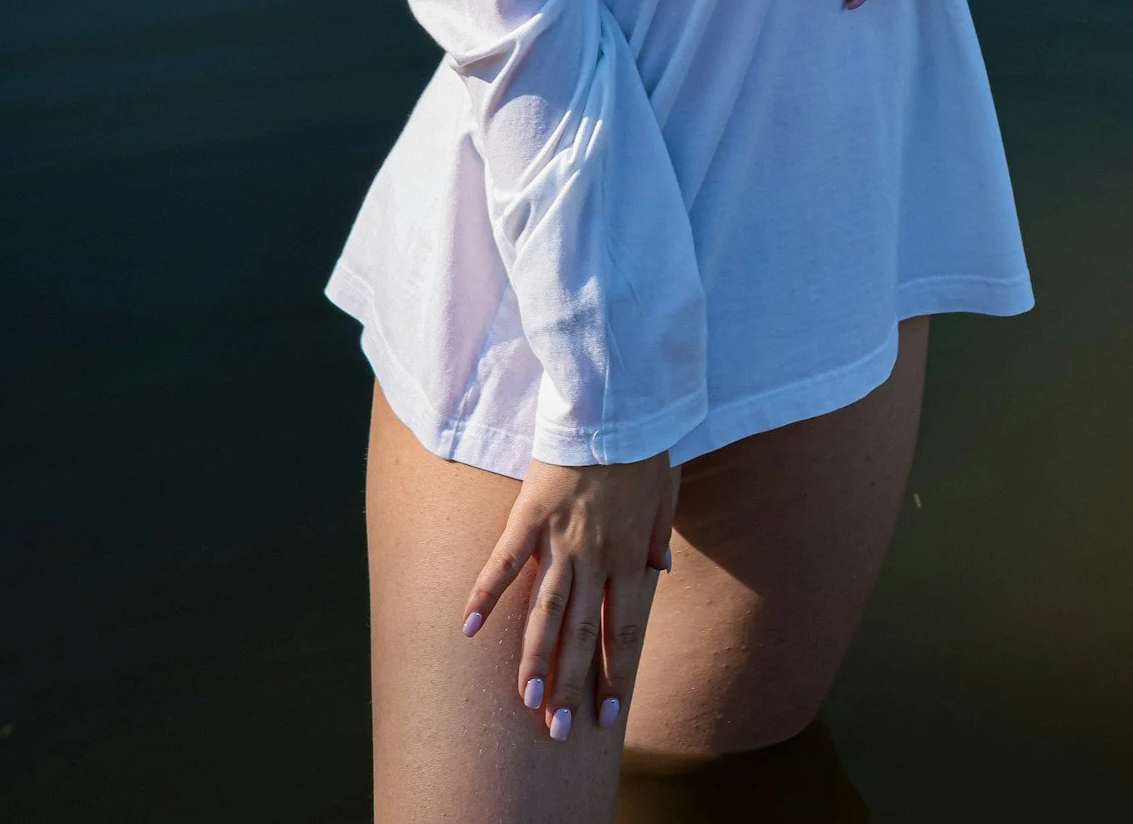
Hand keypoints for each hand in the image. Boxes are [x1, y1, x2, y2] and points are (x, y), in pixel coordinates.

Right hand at [462, 452, 676, 740]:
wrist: (614, 400)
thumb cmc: (642, 444)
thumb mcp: (665, 491)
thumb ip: (659, 534)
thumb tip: (661, 570)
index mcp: (630, 555)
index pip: (624, 630)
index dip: (616, 674)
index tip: (608, 717)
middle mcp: (596, 556)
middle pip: (583, 633)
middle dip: (573, 685)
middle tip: (559, 731)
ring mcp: (560, 538)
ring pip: (546, 610)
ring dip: (535, 658)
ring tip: (525, 700)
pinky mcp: (530, 514)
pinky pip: (504, 561)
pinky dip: (485, 593)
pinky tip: (466, 627)